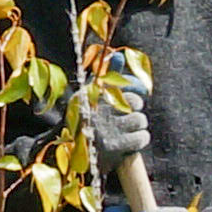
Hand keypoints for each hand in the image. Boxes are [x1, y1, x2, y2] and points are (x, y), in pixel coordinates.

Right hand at [78, 49, 151, 166]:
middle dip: (135, 107)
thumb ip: (106, 74)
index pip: (118, 82)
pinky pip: (141, 137)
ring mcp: (104, 129)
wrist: (69, 157)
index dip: (131, 91)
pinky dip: (140, 138)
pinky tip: (132, 140)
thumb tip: (117, 54)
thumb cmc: (84, 122)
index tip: (130, 99)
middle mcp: (96, 109)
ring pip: (140, 119)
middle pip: (134, 101)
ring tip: (128, 129)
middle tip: (128, 115)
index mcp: (89, 95)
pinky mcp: (113, 146)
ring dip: (138, 124)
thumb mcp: (90, 96)